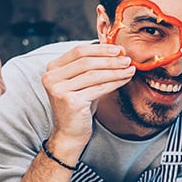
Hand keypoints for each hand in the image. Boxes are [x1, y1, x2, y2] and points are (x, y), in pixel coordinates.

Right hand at [41, 43, 134, 157]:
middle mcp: (51, 77)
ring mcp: (59, 90)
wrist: (70, 132)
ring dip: (115, 70)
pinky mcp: (70, 102)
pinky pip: (98, 88)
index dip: (100, 49)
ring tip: (129, 69)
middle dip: (110, 59)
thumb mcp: (82, 81)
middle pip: (86, 62)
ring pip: (94, 75)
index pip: (79, 51)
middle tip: (127, 59)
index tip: (118, 49)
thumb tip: (118, 51)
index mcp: (52, 68)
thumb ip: (92, 66)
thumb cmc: (78, 105)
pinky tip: (125, 80)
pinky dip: (114, 83)